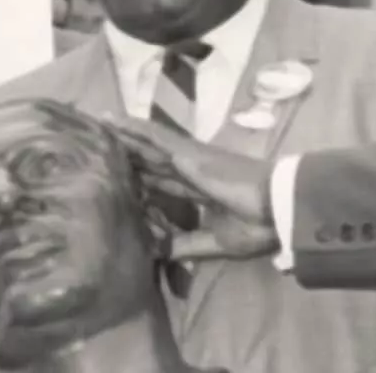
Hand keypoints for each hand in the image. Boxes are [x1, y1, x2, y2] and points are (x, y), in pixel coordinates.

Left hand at [109, 116, 279, 260]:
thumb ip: (185, 244)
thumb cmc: (254, 225)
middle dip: (127, 153)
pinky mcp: (187, 151)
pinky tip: (114, 121)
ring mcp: (188, 157)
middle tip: (98, 145)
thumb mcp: (214, 241)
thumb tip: (157, 253)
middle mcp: (189, 169)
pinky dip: (133, 128)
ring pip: (147, 143)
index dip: (140, 179)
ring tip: (99, 125)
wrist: (276, 207)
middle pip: (149, 159)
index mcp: (198, 189)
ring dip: (124, 136)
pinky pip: (154, 136)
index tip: (117, 177)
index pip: (161, 182)